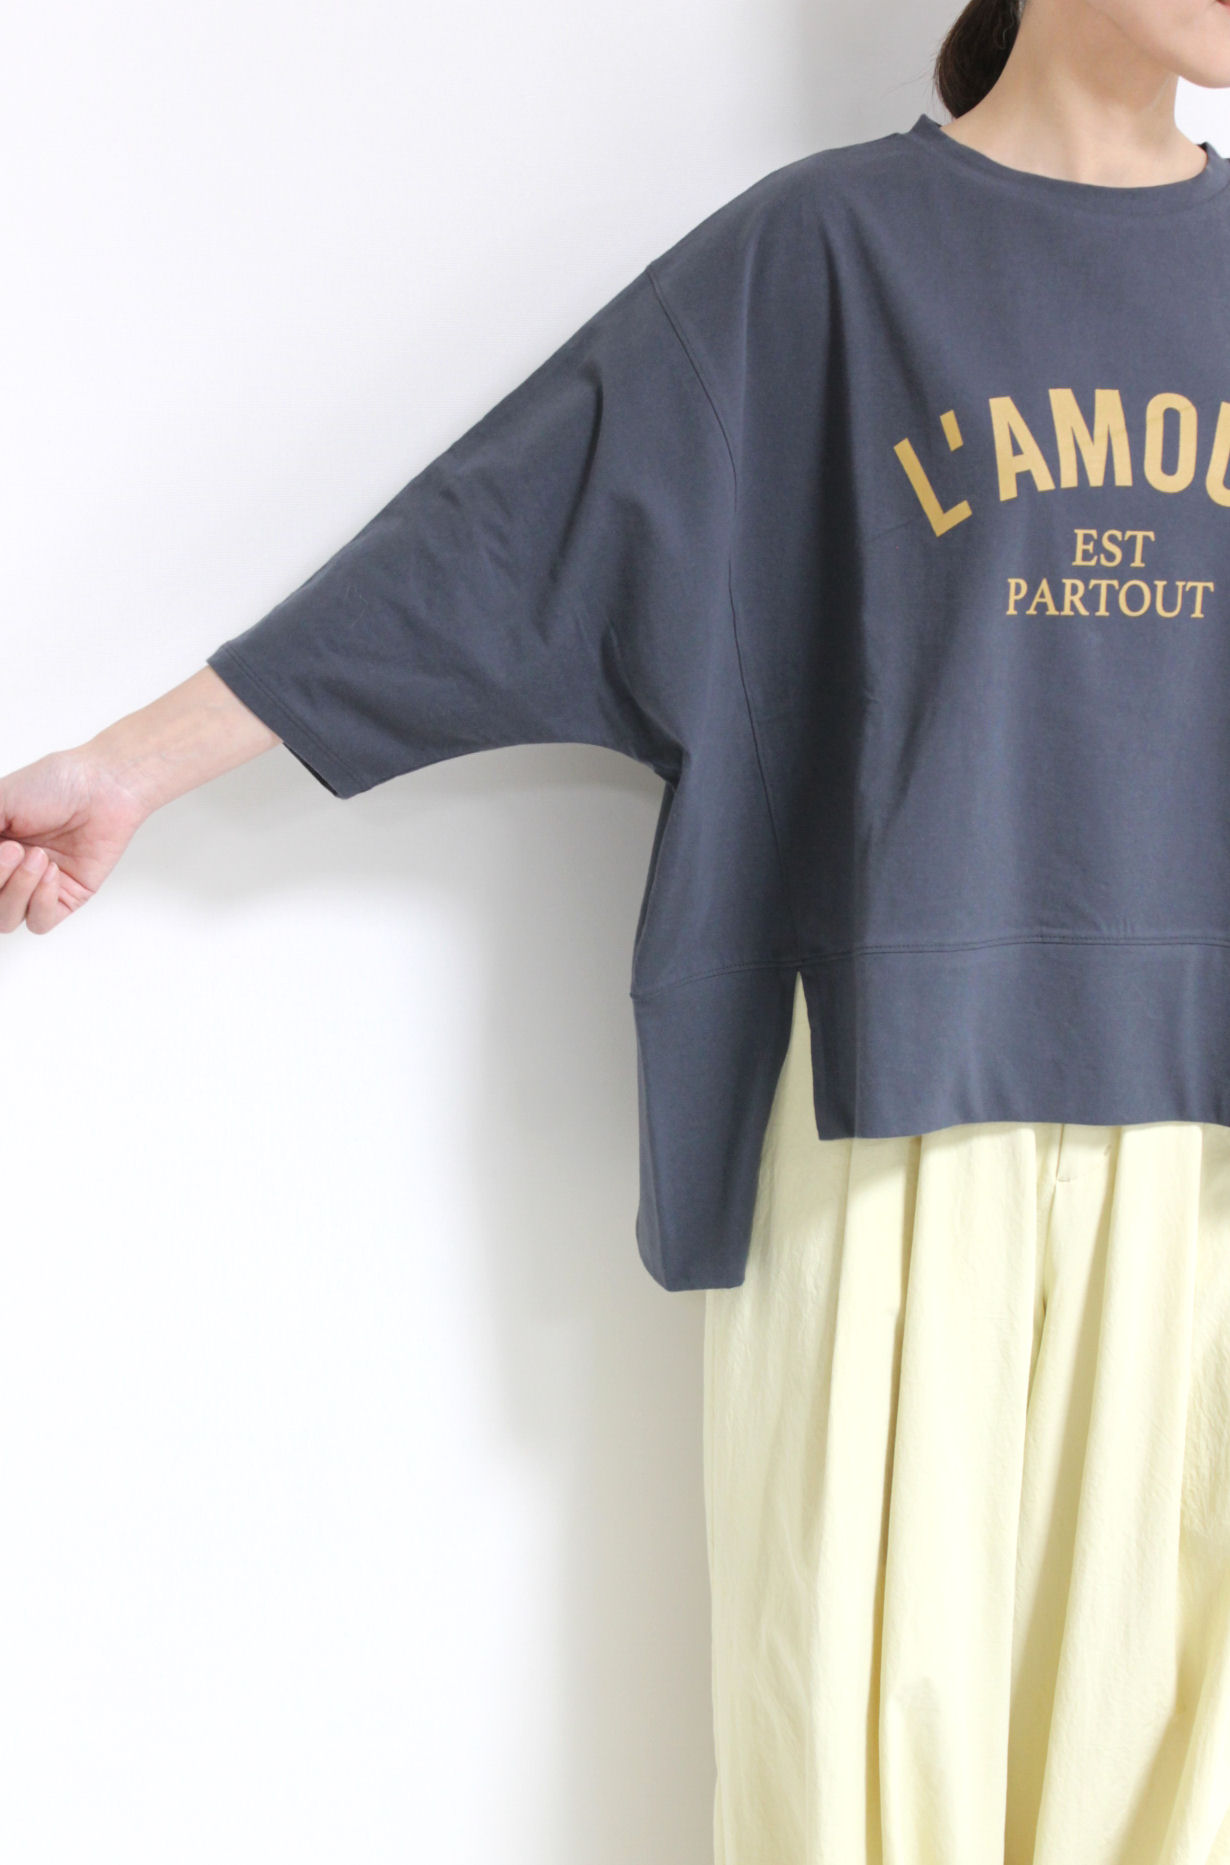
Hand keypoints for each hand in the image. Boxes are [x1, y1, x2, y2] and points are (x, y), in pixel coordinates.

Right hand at [0, 749, 149, 934]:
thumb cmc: (54, 785)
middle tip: (14, 849)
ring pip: (6, 919)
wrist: (102, 788)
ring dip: (19, 889)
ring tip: (39, 857)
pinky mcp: (65, 898)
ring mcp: (35, 887)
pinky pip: (40, 922)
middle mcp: (9, 871)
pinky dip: (41, 901)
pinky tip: (53, 872)